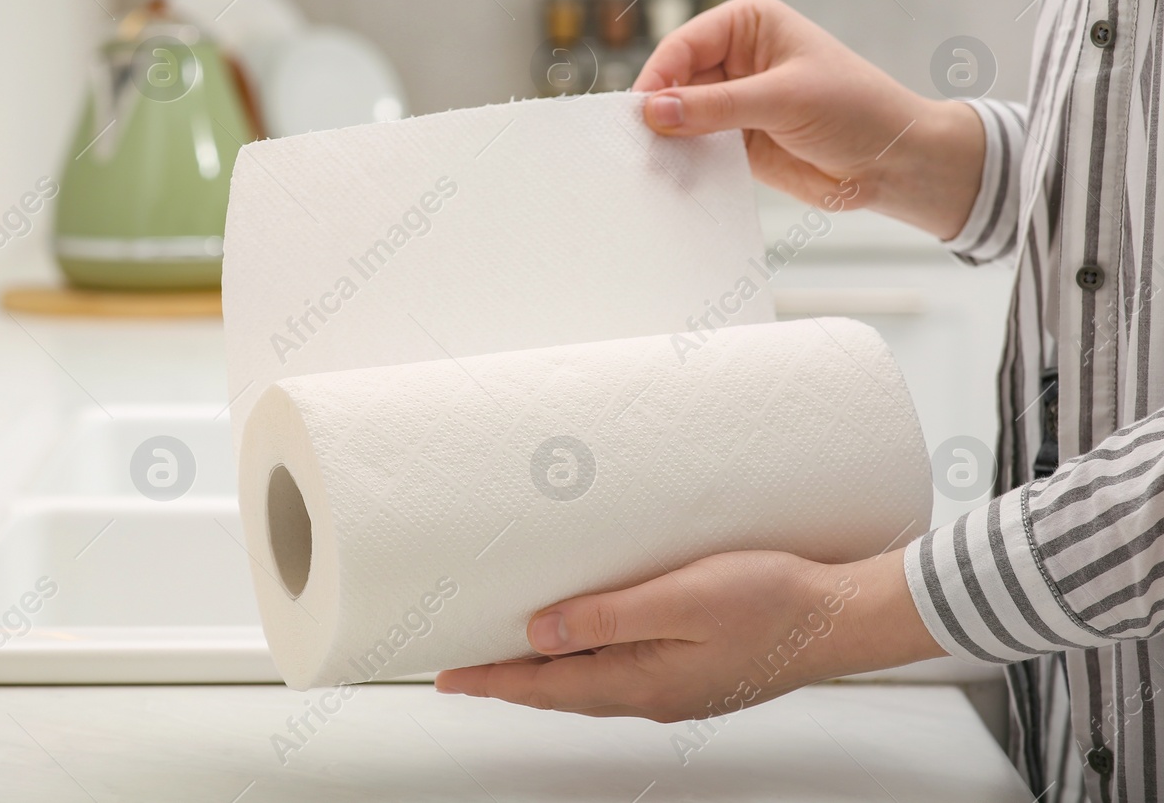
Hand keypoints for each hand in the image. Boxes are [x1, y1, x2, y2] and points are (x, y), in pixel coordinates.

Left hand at [434, 548, 943, 720]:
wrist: (843, 617)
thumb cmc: (773, 600)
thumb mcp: (681, 598)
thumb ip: (608, 617)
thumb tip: (539, 633)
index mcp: (642, 683)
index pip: (546, 686)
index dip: (493, 680)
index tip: (447, 677)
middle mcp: (655, 694)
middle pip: (561, 691)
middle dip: (510, 679)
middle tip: (464, 669)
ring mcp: (678, 685)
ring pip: (591, 683)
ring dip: (547, 671)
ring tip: (511, 654)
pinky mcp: (698, 669)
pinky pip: (623, 670)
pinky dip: (588, 661)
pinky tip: (587, 642)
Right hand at [633, 0, 984, 241]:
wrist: (894, 162)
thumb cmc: (857, 110)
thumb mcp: (785, 100)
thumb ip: (717, 106)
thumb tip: (654, 111)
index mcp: (747, 23)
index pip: (683, 45)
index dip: (658, 78)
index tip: (640, 113)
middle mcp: (734, 57)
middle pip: (673, 80)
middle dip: (659, 111)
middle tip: (639, 144)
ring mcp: (732, 100)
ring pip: (679, 116)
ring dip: (668, 139)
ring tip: (653, 163)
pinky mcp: (734, 139)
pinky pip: (694, 147)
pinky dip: (682, 161)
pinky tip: (675, 175)